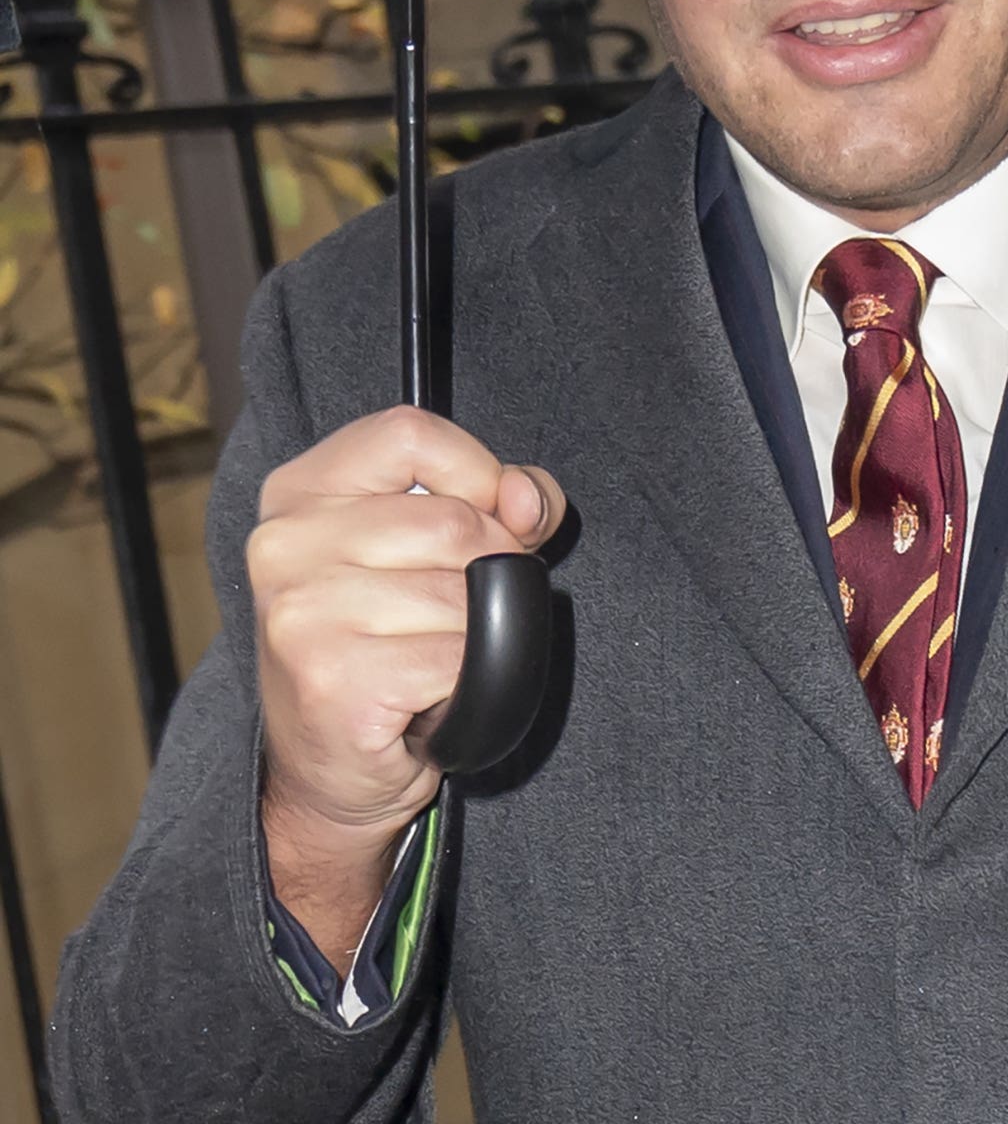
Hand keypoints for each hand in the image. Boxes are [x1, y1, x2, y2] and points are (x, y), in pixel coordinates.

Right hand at [249, 407, 563, 958]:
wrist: (329, 770)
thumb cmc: (386, 646)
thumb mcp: (434, 549)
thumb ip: (499, 499)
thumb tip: (526, 499)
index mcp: (300, 494)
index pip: (409, 433)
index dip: (475, 471)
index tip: (487, 516)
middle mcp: (284, 546)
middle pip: (455, 523)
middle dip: (489, 571)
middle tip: (451, 616)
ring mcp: (302, 615)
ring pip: (465, 595)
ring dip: (476, 636)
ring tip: (428, 657)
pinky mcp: (334, 681)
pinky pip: (462, 657)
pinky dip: (469, 682)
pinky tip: (424, 697)